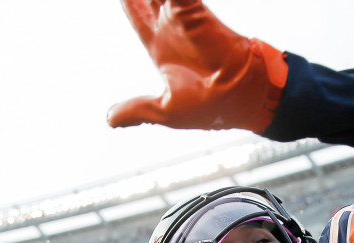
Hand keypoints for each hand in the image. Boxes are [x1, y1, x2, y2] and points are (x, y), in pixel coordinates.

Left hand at [108, 0, 287, 132]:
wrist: (244, 99)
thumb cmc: (215, 108)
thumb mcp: (166, 112)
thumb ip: (136, 111)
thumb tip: (109, 120)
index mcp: (162, 49)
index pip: (139, 18)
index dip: (128, 4)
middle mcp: (172, 30)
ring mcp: (184, 19)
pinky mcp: (194, 13)